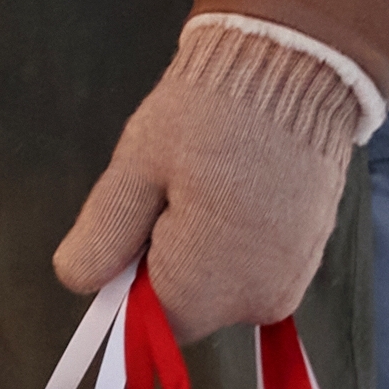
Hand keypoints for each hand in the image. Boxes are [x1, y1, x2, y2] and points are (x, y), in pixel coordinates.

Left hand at [52, 15, 367, 340]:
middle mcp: (258, 301)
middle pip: (190, 306)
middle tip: (176, 190)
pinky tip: (243, 186)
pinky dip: (241, 240)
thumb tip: (77, 280)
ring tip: (214, 181)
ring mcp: (292, 280)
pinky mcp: (311, 256)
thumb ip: (104, 233)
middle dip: (171, 261)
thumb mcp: (137, 166)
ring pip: (223, 287)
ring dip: (207, 249)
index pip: (148, 321)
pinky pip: (256, 268)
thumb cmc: (209, 112)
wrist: (296, 67)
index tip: (138, 219)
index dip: (132, 277)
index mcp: (207, 287)